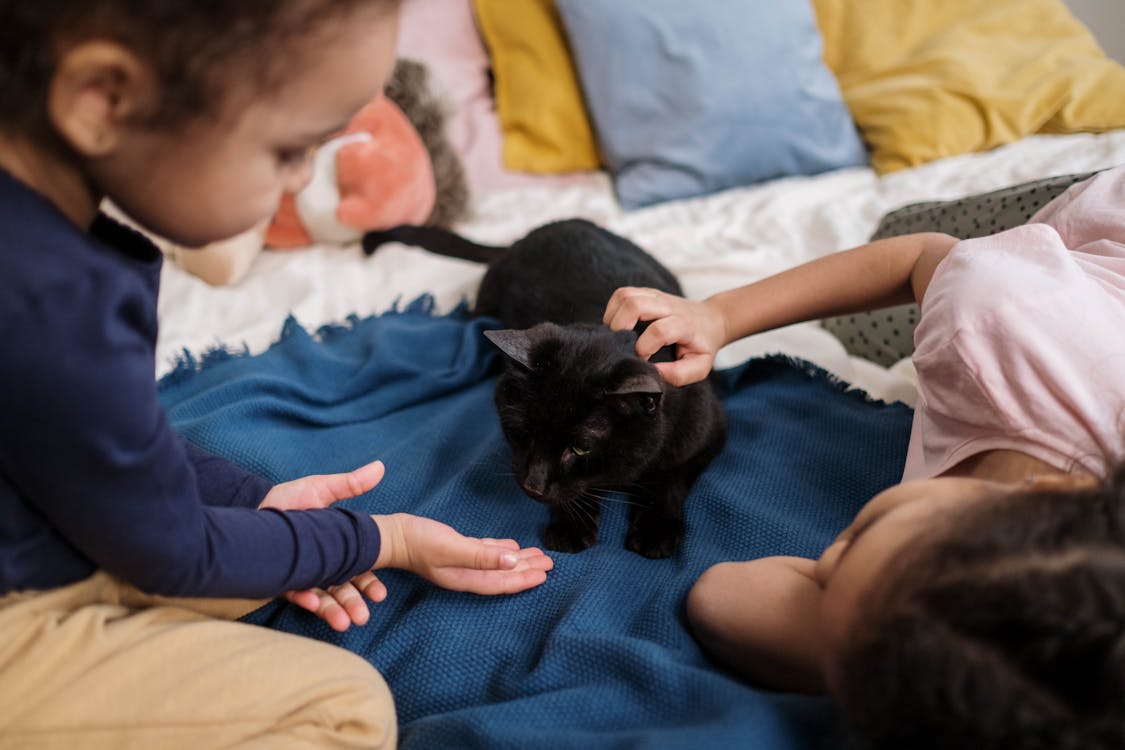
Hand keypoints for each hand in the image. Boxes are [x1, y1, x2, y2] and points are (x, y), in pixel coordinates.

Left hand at [260, 460, 386, 630]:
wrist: (252, 507)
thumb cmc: (288, 499)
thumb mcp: (321, 489)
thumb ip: (350, 484)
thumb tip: (380, 466)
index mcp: (336, 548)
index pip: (359, 570)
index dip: (371, 583)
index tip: (381, 594)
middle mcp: (321, 565)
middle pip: (343, 589)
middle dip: (354, 604)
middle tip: (363, 617)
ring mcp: (301, 574)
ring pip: (322, 598)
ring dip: (333, 611)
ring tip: (344, 623)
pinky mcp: (280, 580)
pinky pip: (294, 593)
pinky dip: (305, 599)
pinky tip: (312, 602)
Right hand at [373, 514, 553, 594]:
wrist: (390, 535)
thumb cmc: (418, 542)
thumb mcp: (452, 548)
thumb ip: (482, 555)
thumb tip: (512, 560)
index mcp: (466, 578)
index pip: (502, 582)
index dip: (524, 579)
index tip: (545, 573)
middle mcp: (465, 574)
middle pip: (502, 575)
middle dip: (526, 570)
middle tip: (550, 563)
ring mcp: (459, 563)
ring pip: (496, 564)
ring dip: (516, 560)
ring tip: (537, 555)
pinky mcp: (455, 550)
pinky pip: (485, 553)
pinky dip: (499, 550)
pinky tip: (511, 545)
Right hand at [603, 287, 726, 386]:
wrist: (711, 320)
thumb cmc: (702, 346)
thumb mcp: (699, 366)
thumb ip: (679, 374)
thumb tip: (652, 373)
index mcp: (683, 324)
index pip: (658, 330)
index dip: (644, 348)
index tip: (642, 361)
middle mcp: (668, 306)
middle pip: (635, 305)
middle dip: (620, 327)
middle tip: (621, 346)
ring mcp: (656, 296)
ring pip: (626, 296)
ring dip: (613, 317)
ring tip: (616, 336)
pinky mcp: (646, 292)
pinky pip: (622, 294)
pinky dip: (613, 310)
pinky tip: (617, 326)